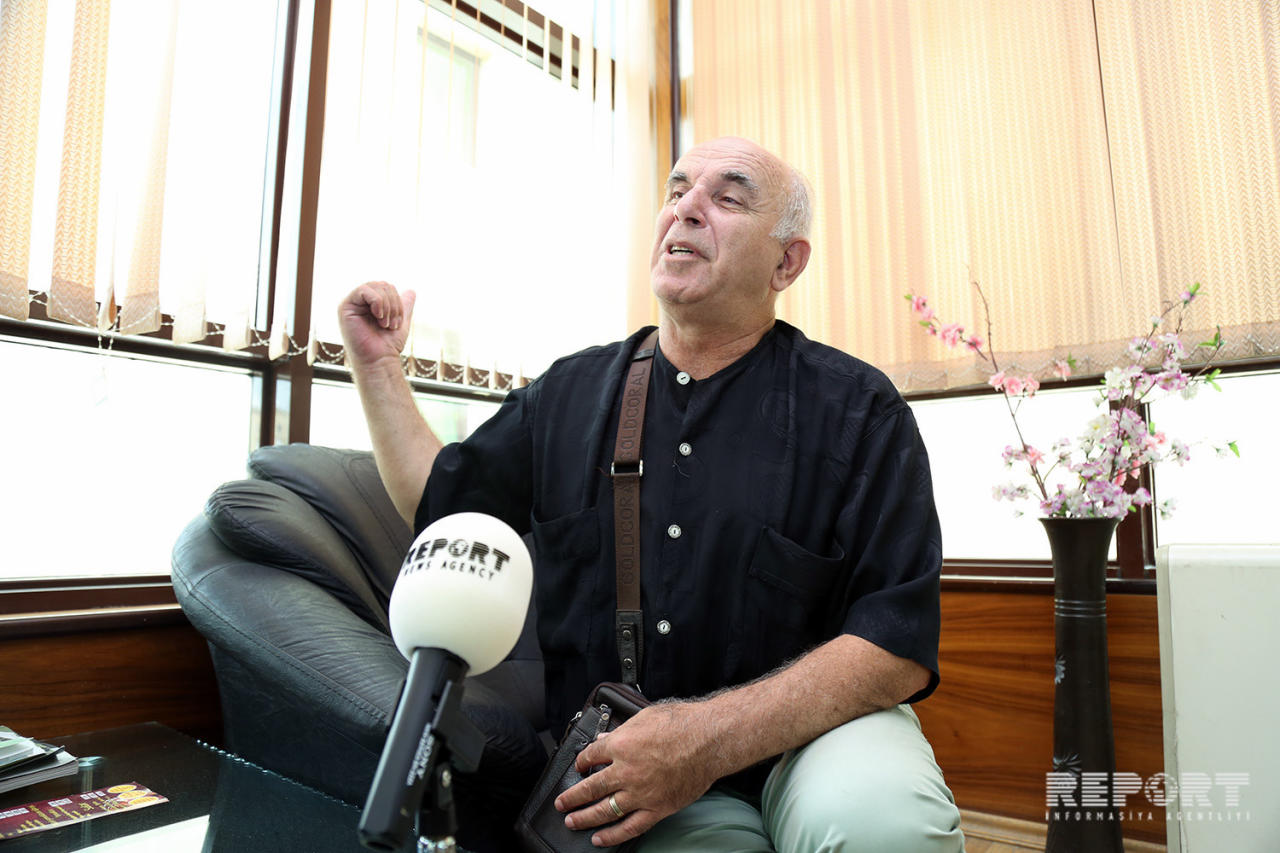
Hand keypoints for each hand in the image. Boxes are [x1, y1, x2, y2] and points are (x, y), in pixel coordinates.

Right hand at [337, 281, 415, 369]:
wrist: (379, 360)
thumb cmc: (387, 345)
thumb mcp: (400, 321)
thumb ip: (404, 306)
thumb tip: (411, 290)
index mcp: (370, 303)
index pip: (387, 287)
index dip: (397, 302)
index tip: (397, 323)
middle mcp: (359, 302)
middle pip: (382, 284)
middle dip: (394, 304)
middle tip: (392, 325)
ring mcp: (351, 304)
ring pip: (375, 286)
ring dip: (387, 306)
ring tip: (385, 324)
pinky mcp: (345, 307)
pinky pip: (364, 290)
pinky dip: (377, 303)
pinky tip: (379, 318)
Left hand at [554, 702, 722, 846]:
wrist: (709, 740)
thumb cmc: (681, 724)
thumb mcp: (644, 718)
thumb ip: (621, 730)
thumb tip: (605, 738)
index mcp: (621, 745)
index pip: (590, 756)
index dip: (580, 762)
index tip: (578, 766)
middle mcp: (626, 771)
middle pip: (590, 788)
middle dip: (571, 797)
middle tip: (561, 802)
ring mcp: (640, 793)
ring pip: (604, 811)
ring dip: (584, 817)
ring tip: (571, 821)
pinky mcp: (656, 809)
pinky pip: (629, 827)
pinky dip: (612, 835)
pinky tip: (599, 839)